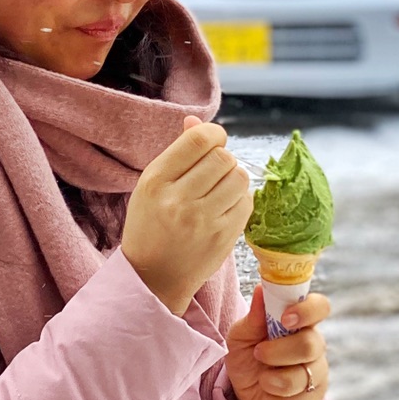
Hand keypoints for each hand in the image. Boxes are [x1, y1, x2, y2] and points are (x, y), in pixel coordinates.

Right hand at [122, 115, 253, 316]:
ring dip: (234, 177)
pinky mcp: (223, 237)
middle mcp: (178, 200)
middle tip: (213, 170)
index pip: (197, 141)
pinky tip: (225, 206)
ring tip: (220, 188)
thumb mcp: (152, 186)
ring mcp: (203, 221)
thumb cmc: (151, 226)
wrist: (154, 278)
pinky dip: (241, 199)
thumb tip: (195, 121)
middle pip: (222, 157)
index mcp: (155, 181)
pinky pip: (247, 202)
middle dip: (223, 158)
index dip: (213, 134)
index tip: (213, 141)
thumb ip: (177, 153)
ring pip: (239, 177)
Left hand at [225, 285, 329, 399]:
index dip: (307, 310)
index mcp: (300, 323)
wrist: (246, 398)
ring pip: (302, 377)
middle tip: (260, 354)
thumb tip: (261, 290)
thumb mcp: (241, 337)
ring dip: (272, 381)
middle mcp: (315, 346)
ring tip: (262, 380)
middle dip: (279, 352)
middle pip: (311, 345)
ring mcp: (317, 375)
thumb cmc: (248, 359)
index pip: (320, 307)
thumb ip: (253, 318)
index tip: (285, 319)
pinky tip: (269, 397)